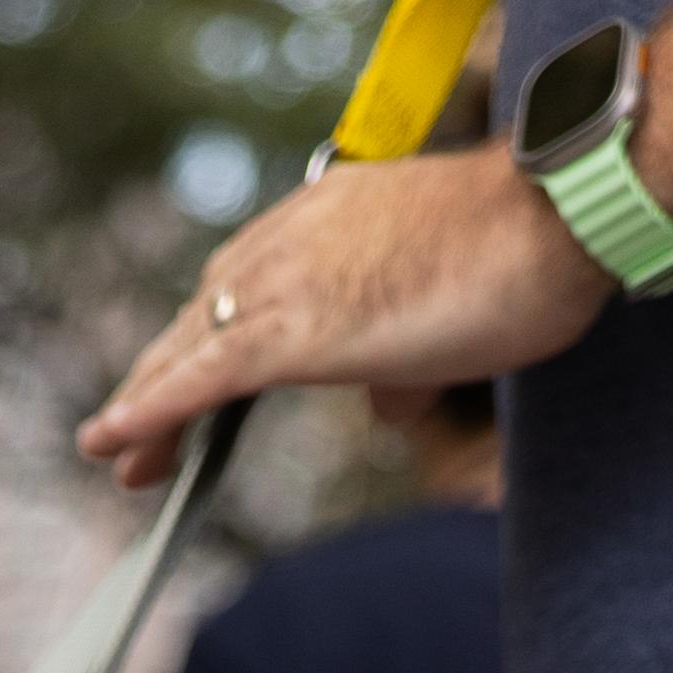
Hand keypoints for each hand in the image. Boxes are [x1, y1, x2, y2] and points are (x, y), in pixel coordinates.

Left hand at [81, 150, 610, 489]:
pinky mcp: (299, 327)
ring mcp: (292, 277)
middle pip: (203, 314)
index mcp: (328, 219)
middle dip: (161, 380)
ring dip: (146, 405)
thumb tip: (385, 404)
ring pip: (193, 345)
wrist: (559, 215)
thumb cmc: (529, 255)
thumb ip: (403, 359)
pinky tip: (112, 443)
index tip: (178, 387)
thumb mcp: (451, 311)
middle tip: (124, 441)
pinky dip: (152, 411)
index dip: (202, 341)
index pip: (243, 284)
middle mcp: (296, 236)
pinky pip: (205, 375)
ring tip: (115, 456)